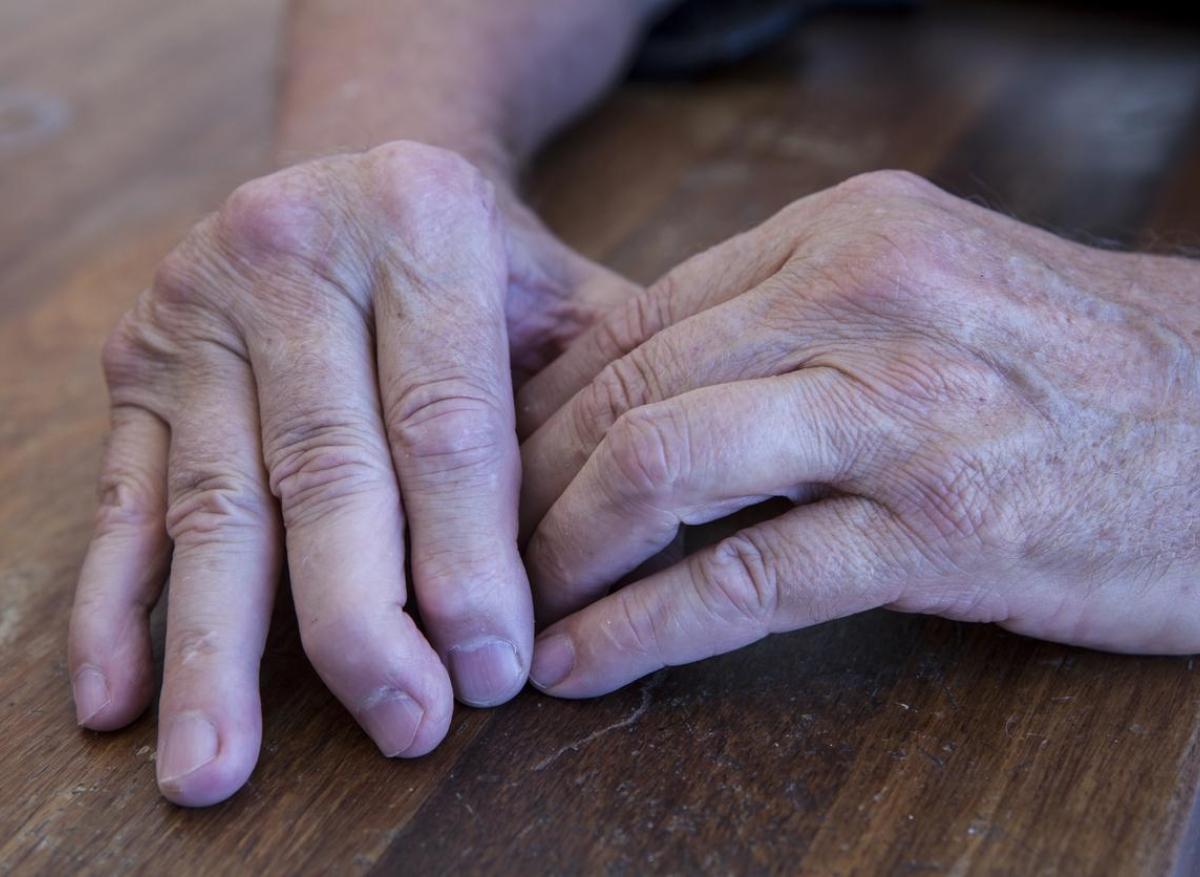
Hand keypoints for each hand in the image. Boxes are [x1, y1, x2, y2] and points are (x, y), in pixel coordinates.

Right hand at [68, 141, 637, 805]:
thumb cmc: (485, 266)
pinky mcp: (137, 362)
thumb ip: (612, 400)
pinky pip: (123, 496)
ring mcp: (194, 304)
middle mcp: (288, 246)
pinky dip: (116, 604)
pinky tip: (120, 697)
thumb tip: (646, 558)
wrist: (363, 171)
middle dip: (362, 621)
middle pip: (323, 472)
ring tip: (219, 767)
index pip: (444, 423)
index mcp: (419, 217)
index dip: (467, 560)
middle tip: (404, 726)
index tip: (490, 673)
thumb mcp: (564, 295)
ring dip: (217, 649)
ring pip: (213, 504)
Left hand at [517, 170, 1199, 697]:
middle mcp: (861, 297)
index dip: (542, 405)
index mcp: (845, 233)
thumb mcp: (924, 296)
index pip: (638, 320)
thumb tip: (641, 388)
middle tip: (476, 545)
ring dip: (564, 548)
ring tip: (513, 607)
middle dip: (526, 481)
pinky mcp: (936, 524)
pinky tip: (586, 660)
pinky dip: (643, 624)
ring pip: (663, 465)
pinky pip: (746, 576)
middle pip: (630, 387)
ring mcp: (899, 409)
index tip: (492, 468)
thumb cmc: (1072, 365)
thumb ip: (786, 324)